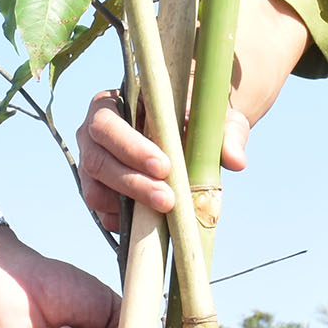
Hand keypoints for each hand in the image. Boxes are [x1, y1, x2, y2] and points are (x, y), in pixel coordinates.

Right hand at [76, 0, 305, 234]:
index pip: (107, 123)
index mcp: (114, 102)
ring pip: (94, 187)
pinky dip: (118, 220)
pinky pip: (99, 210)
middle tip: (167, 199)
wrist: (187, 128)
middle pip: (96, 158)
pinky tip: (147, 225)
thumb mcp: (215, 116)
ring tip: (163, 213)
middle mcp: (93, 132)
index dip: (131, 147)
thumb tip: (236, 160)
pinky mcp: (97, 189)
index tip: (165, 167)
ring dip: (127, 204)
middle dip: (132, 182)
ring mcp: (91, 162)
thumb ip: (227, 132)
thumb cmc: (196, 115)